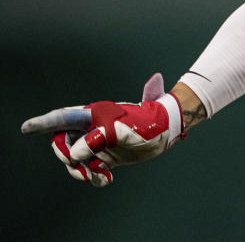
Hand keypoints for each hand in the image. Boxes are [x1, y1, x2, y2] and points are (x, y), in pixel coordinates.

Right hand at [21, 73, 184, 186]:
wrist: (167, 130)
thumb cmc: (146, 122)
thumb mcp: (122, 130)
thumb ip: (96, 140)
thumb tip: (75, 155)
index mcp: (93, 115)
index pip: (63, 118)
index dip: (43, 123)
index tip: (26, 128)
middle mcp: (92, 128)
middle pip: (64, 144)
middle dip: (67, 158)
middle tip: (82, 168)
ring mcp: (98, 143)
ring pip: (75, 160)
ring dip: (81, 171)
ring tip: (97, 177)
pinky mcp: (106, 156)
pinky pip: (90, 169)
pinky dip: (93, 177)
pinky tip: (105, 179)